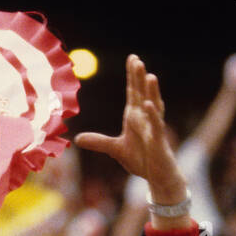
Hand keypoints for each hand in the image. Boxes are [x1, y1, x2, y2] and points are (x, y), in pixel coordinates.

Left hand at [74, 55, 185, 203]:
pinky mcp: (158, 141)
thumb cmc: (141, 159)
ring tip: (150, 75)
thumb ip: (98, 142)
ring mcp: (153, 128)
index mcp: (136, 117)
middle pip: (142, 94)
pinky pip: (155, 126)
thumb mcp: (115, 149)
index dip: (133, 76)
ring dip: (151, 91)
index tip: (132, 58)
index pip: (134, 92)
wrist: (157, 176)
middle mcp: (146, 118)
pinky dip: (152, 115)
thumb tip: (78, 139)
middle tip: (136, 60)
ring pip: (153, 105)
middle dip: (140, 77)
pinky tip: (148, 104)